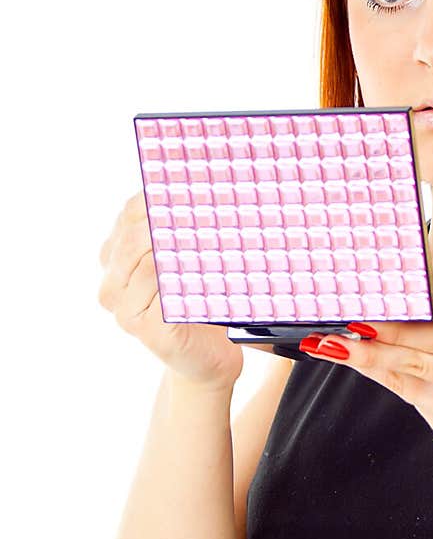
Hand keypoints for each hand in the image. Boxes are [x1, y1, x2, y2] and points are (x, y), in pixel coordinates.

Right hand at [97, 193, 243, 388]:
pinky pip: (164, 291)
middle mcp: (113, 283)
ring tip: (213, 227)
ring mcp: (124, 308)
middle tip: (207, 199)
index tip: (191, 180)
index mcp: (116, 258)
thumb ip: (179, 229)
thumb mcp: (186, 261)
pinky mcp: (144, 328)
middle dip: (171, 214)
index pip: (129, 213)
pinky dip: (187, 273)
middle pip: (136, 234)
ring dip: (182, 241)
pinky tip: (208, 263)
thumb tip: (196, 185)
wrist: (210, 358)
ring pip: (149, 260)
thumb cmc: (201, 305)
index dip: (158, 194)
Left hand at [301, 283, 432, 484]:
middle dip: (367, 348)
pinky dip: (401, 380)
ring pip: (407, 384)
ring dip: (370, 365)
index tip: (362, 317)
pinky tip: (377, 364)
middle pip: (414, 363)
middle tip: (327, 335)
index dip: (397, 328)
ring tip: (334, 347)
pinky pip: (421, 400)